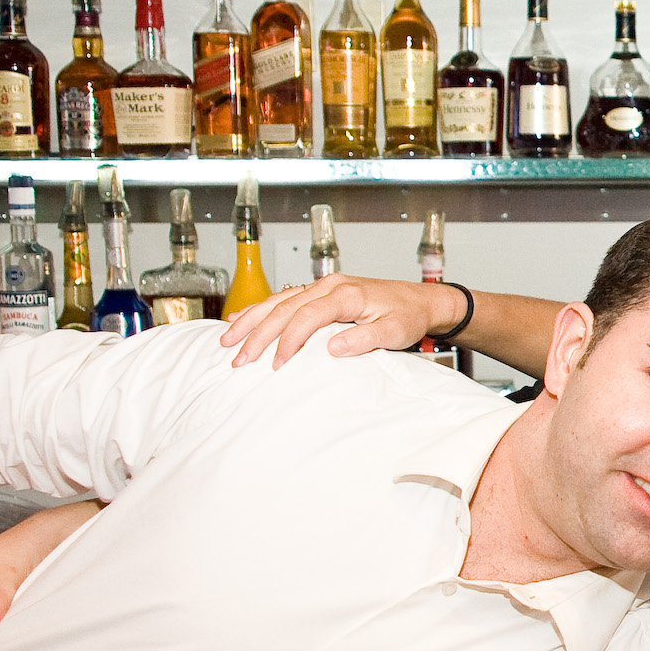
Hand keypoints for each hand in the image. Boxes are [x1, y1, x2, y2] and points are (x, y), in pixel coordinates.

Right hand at [220, 275, 461, 369]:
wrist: (421, 301)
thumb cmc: (408, 315)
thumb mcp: (394, 332)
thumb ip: (365, 339)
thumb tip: (333, 348)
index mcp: (346, 294)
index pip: (306, 317)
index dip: (288, 341)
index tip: (277, 364)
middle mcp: (330, 286)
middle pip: (284, 308)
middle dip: (258, 333)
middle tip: (238, 358)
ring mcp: (324, 286)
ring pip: (279, 301)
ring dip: (252, 320)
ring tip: (227, 339)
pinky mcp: (322, 291)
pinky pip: (285, 298)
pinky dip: (262, 310)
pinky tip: (243, 319)